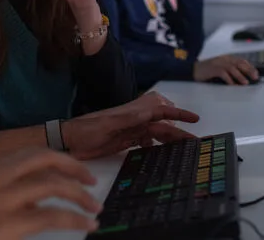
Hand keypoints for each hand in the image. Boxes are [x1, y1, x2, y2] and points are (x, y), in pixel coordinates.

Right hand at [0, 149, 99, 239]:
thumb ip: (10, 191)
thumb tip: (42, 198)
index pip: (34, 153)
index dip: (62, 159)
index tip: (78, 170)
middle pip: (46, 160)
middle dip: (75, 170)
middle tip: (93, 184)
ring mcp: (2, 200)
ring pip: (54, 186)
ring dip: (80, 196)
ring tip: (94, 209)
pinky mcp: (9, 224)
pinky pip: (52, 216)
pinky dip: (75, 219)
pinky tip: (85, 224)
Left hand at [62, 92, 199, 159]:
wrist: (68, 140)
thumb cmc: (85, 129)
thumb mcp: (108, 124)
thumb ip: (130, 117)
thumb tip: (152, 110)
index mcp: (133, 112)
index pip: (161, 110)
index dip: (179, 114)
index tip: (195, 119)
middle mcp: (135, 120)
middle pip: (162, 123)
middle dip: (178, 130)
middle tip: (193, 142)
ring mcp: (130, 130)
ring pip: (156, 132)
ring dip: (169, 138)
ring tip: (183, 149)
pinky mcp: (125, 140)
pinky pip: (146, 140)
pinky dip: (155, 145)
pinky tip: (160, 153)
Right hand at [193, 55, 258, 84]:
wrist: (193, 70)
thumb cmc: (207, 71)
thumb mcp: (221, 69)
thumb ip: (230, 71)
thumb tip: (243, 78)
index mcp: (226, 58)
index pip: (241, 60)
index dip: (250, 66)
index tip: (256, 73)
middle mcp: (223, 59)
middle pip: (239, 63)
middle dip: (248, 70)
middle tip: (255, 77)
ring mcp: (218, 63)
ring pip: (232, 68)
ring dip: (240, 76)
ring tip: (245, 83)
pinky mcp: (212, 69)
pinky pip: (223, 73)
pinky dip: (229, 79)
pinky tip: (233, 85)